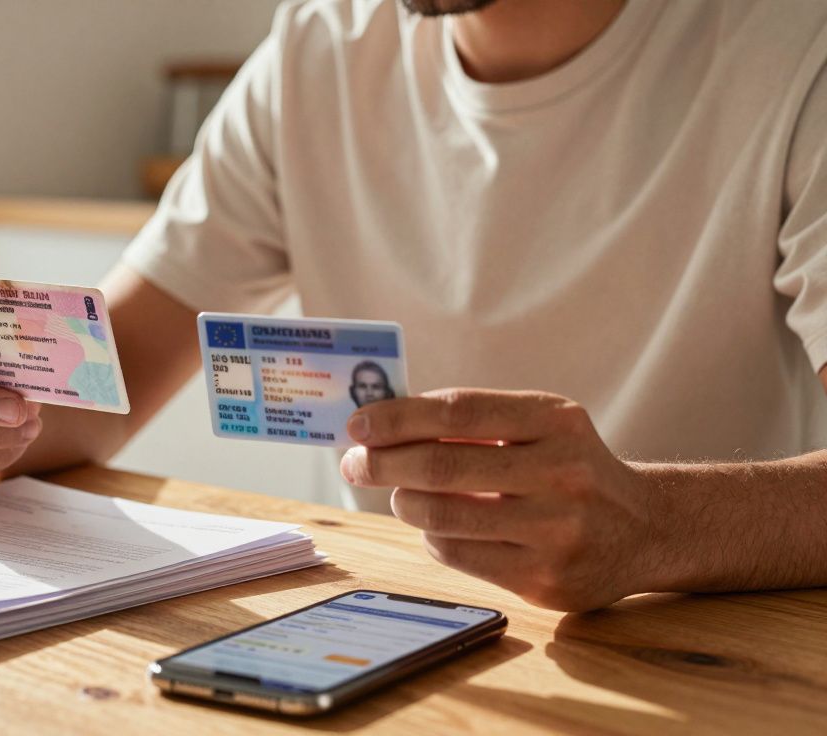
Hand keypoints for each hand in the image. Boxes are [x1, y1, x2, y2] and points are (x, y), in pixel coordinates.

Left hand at [340, 388, 658, 611]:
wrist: (646, 530)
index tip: (357, 426)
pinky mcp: (545, 580)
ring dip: (404, 503)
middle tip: (354, 463)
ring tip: (402, 494)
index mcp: (556, 421)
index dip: (397, 419)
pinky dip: (433, 537)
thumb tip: (381, 426)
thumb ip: (473, 420)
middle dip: (383, 464)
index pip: (458, 413)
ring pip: (442, 518)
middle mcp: (562, 473)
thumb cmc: (569, 467)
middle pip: (441, 468)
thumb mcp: (540, 426)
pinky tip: (440, 526)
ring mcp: (556, 532)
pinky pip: (458, 554)